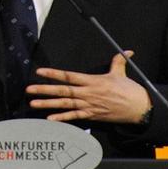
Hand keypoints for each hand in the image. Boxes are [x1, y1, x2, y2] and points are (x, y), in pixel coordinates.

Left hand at [26, 51, 151, 123]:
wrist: (138, 108)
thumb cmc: (129, 90)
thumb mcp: (121, 72)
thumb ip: (118, 60)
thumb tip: (126, 50)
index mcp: (92, 81)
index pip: (69, 76)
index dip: (54, 74)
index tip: (41, 72)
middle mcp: (88, 93)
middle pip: (62, 91)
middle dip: (45, 90)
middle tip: (30, 89)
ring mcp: (88, 105)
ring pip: (65, 104)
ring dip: (48, 104)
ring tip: (34, 103)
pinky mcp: (92, 115)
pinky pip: (74, 117)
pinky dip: (62, 118)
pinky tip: (50, 118)